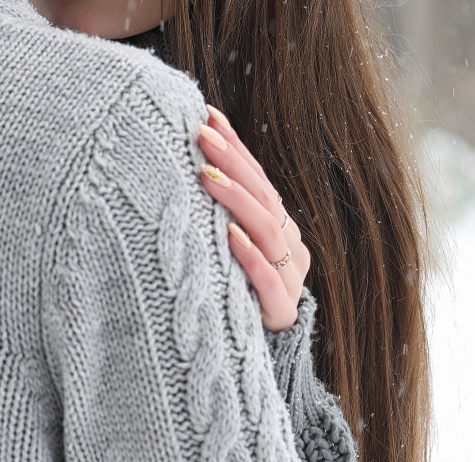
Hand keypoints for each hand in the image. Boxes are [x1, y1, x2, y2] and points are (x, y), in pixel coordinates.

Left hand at [195, 104, 309, 332]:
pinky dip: (249, 257)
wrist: (240, 361)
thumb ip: (215, 209)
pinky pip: (268, 283)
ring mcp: (290, 280)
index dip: (234, 145)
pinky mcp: (279, 313)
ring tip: (205, 176)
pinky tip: (227, 236)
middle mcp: (290, 249)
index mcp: (279, 227)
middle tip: (200, 134)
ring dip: (236, 201)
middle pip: (263, 196)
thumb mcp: (222, 247)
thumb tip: (184, 153)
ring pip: (268, 230)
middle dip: (231, 162)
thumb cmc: (227, 293)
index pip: (257, 178)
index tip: (206, 113)